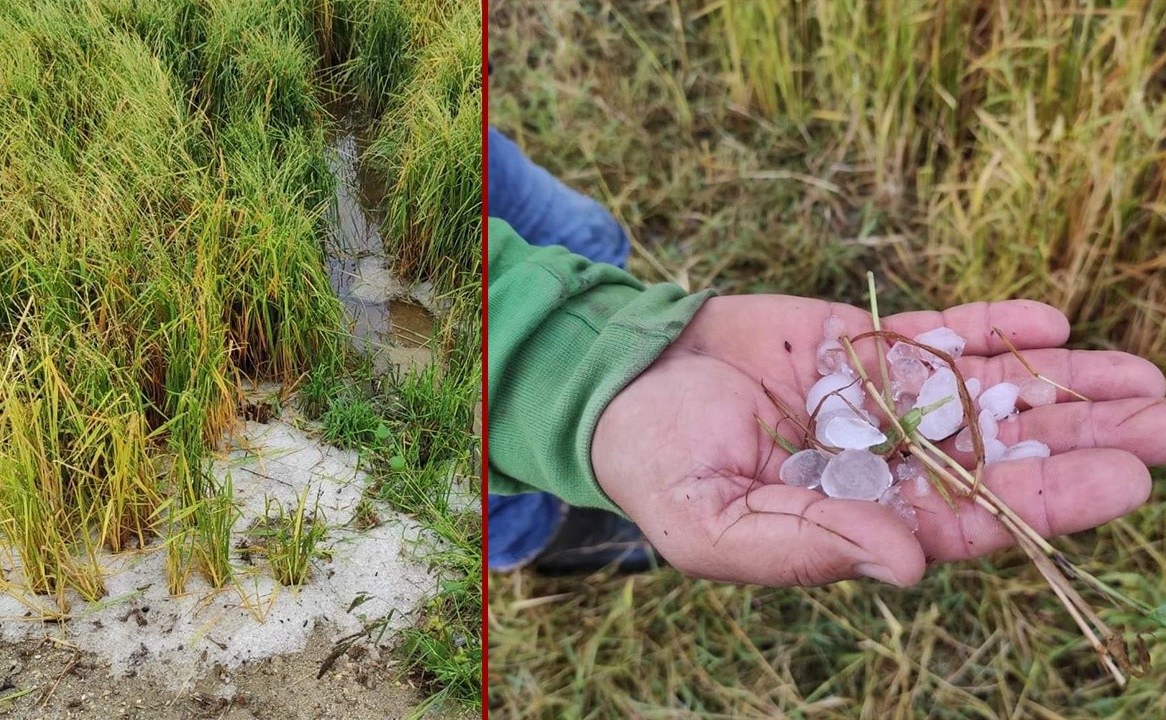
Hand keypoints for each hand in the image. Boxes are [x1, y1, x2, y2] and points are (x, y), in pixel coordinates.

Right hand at [592, 296, 1165, 585]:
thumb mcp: (712, 528)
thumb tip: (912, 566)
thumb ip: (806, 546)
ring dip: (1060, 386)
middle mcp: (882, 463)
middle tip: (1165, 422)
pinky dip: (988, 327)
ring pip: (982, 395)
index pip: (971, 518)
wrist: (618, 387)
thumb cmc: (657, 469)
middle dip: (1082, 442)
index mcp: (857, 519)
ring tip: (1145, 378)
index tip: (1124, 482)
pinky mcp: (855, 343)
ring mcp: (874, 399)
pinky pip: (933, 336)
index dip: (1047, 503)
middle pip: (1000, 457)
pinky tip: (1051, 324)